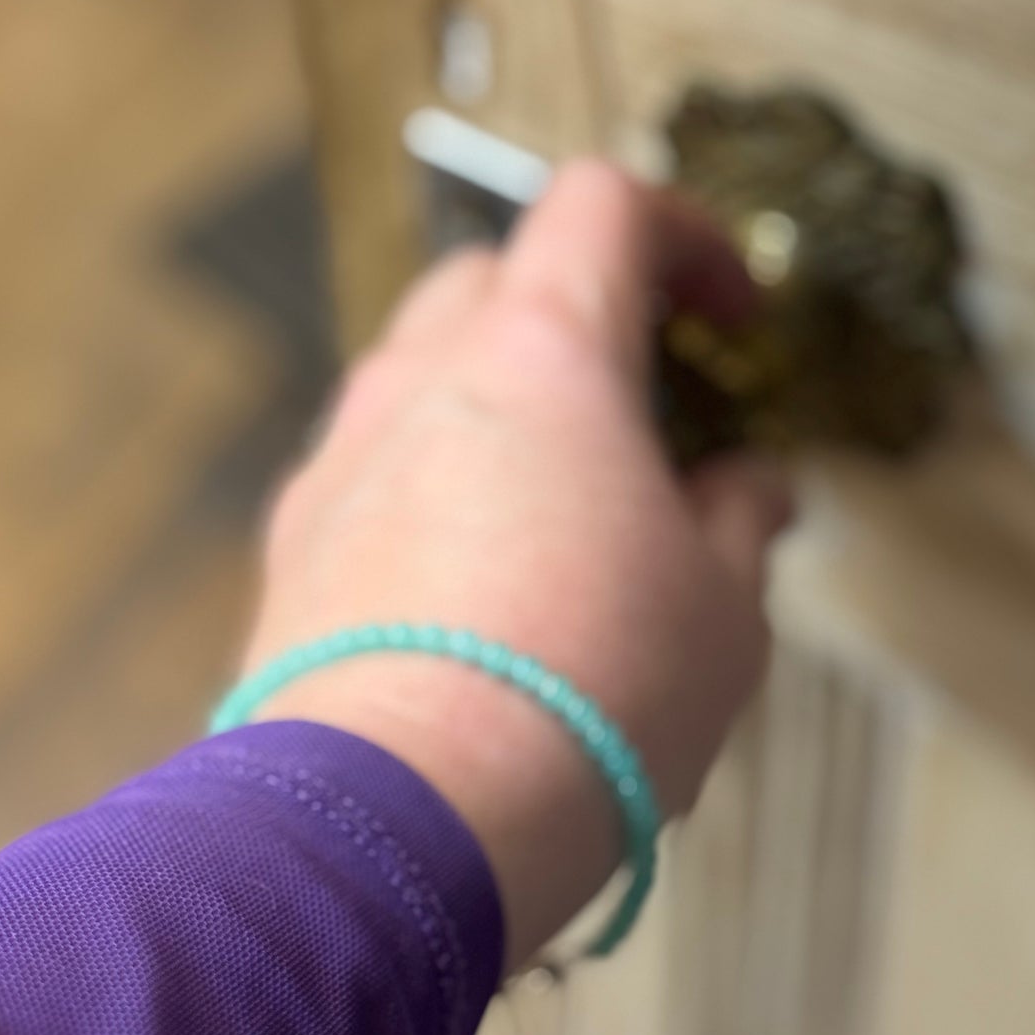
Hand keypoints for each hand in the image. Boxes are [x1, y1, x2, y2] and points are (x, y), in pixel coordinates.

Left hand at [243, 160, 794, 968]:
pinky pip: (372, 475)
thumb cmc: (589, 701)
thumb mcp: (723, 611)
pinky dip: (434, 490)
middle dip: (580, 314)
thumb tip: (747, 484)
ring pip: (421, 377)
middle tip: (648, 410)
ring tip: (565, 513)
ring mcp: (338, 461)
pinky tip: (480, 590)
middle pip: (495, 277)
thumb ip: (741, 518)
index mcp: (540, 354)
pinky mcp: (288, 550)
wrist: (393, 828)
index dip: (685, 238)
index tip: (731, 321)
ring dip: (499, 407)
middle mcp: (419, 379)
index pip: (604, 206)